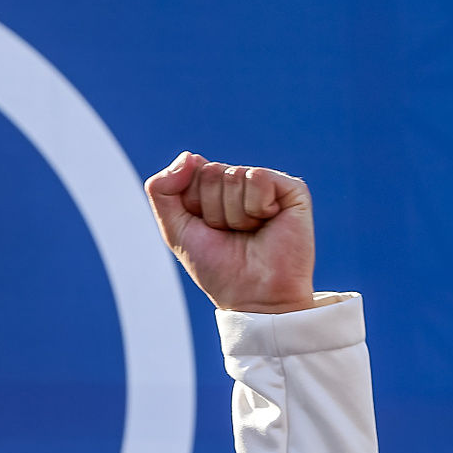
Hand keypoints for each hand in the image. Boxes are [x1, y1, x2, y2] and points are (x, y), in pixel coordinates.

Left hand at [145, 154, 315, 312]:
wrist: (253, 296)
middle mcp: (240, 184)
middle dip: (213, 210)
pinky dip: (255, 207)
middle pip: (209, 173)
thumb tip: (189, 156)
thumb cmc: (218, 268)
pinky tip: (267, 222)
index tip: (208, 231)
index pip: (190, 172)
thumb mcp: (175, 231)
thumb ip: (161, 190)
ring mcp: (266, 185)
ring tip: (250, 232)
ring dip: (234, 214)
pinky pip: (257, 177)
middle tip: (231, 235)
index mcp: (214, 190)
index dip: (193, 206)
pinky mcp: (291, 189)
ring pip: (232, 175)